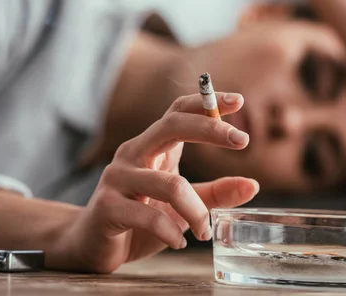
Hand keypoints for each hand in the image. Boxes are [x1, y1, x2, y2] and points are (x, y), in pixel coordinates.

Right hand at [58, 93, 258, 272]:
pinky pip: (149, 216)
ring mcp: (118, 177)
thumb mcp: (184, 206)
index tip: (238, 100)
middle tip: (242, 140)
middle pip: (172, 125)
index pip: (178, 112)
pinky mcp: (107, 205)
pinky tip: (178, 242)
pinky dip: (171, 232)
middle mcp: (133, 153)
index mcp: (152, 147)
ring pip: (170, 183)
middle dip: (210, 129)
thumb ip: (215, 194)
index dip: (206, 102)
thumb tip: (253, 185)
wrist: (93, 246)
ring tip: (204, 231)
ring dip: (196, 211)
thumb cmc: (140, 221)